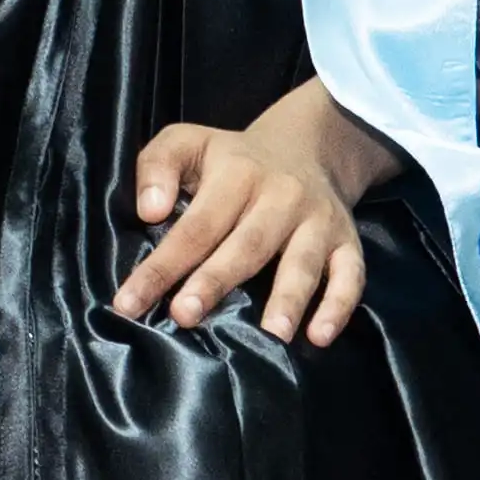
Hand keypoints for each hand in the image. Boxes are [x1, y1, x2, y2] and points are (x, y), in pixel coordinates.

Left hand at [116, 107, 367, 343]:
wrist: (308, 145)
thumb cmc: (232, 159)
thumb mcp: (188, 142)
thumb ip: (158, 165)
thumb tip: (150, 211)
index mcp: (236, 174)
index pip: (195, 226)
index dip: (162, 265)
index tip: (129, 303)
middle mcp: (281, 197)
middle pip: (246, 246)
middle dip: (214, 282)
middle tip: (184, 316)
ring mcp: (317, 221)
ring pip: (302, 263)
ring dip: (287, 299)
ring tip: (271, 336)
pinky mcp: (346, 241)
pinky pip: (350, 275)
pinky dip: (339, 305)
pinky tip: (320, 336)